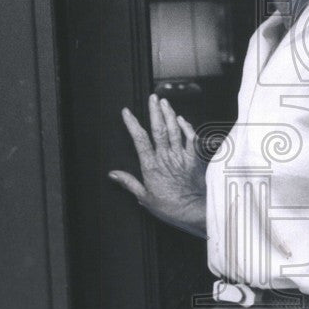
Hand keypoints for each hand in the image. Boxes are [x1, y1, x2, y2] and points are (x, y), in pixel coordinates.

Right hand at [109, 94, 207, 237]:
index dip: (132, 124)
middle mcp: (166, 157)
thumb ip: (129, 183)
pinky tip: (182, 119)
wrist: (195, 211)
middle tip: (152, 97)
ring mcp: (182, 156)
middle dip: (155, 111)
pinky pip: (191, 139)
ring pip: (175, 130)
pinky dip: (187, 127)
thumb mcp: (145, 198)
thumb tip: (113, 174)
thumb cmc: (171, 208)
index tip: (127, 112)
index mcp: (152, 166)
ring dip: (169, 114)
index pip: (140, 140)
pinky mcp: (194, 159)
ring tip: (164, 102)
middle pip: (159, 129)